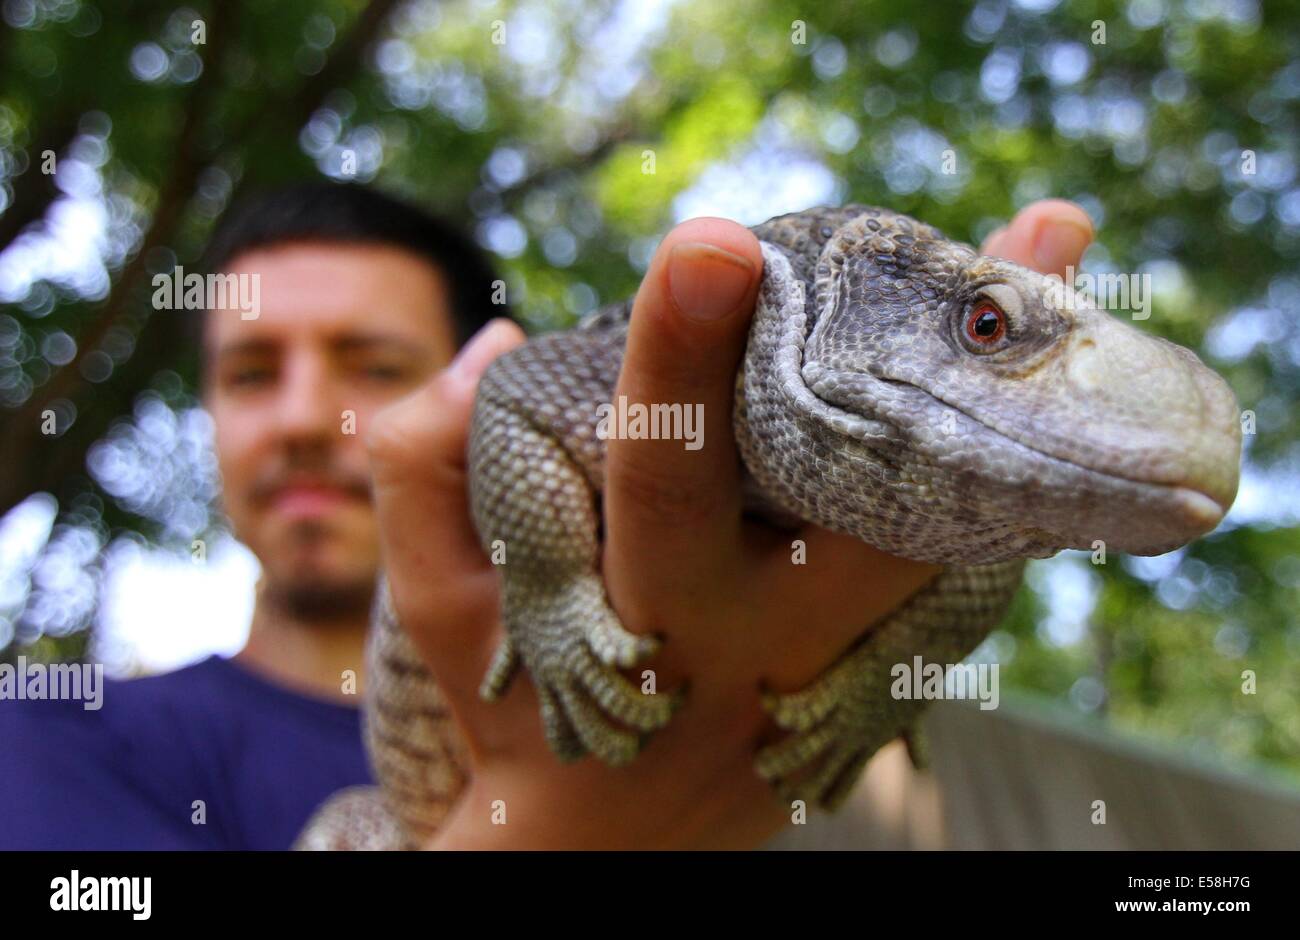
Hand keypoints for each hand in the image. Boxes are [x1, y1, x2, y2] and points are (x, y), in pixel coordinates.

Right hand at [367, 199, 1093, 848]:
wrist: (595, 842)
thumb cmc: (506, 710)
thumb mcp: (438, 604)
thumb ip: (427, 470)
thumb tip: (501, 339)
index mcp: (644, 609)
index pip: (659, 471)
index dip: (679, 358)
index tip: (714, 243)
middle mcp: (758, 644)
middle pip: (879, 511)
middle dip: (946, 379)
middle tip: (1043, 240)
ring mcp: (830, 677)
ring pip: (951, 556)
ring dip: (1012, 433)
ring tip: (1062, 290)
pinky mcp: (867, 691)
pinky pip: (955, 598)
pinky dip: (999, 506)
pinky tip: (1039, 416)